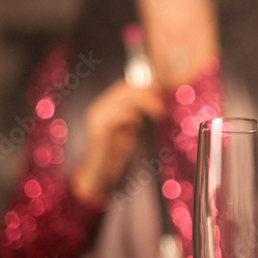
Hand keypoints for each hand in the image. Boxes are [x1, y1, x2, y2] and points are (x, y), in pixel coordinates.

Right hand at [72, 79, 164, 201]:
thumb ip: (135, 113)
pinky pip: (120, 116)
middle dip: (146, 93)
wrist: (98, 171)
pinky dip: (133, 117)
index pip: (122, 86)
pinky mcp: (99, 130)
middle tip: (161, 103)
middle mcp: (98, 108)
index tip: (159, 90)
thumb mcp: (128, 127)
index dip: (142, 85)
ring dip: (146, 103)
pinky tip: (139, 124)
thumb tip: (154, 97)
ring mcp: (96, 118)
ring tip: (159, 112)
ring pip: (125, 100)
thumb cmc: (115, 150)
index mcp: (103, 105)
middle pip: (124, 89)